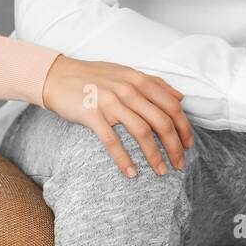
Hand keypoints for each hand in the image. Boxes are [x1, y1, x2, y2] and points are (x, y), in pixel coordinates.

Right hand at [41, 54, 194, 178]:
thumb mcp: (126, 73)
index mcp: (138, 79)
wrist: (56, 76)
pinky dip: (123, 159)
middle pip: (161, 121)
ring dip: (155, 155)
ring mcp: (109, 101)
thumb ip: (154, 83)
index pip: (171, 105)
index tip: (188, 145)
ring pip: (142, 132)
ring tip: (161, 171)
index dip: (184, 127)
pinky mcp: (91, 114)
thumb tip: (180, 97)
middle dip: (175, 146)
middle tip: (179, 164)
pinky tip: (131, 173)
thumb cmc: (93, 76)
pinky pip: (112, 141)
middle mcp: (127, 89)